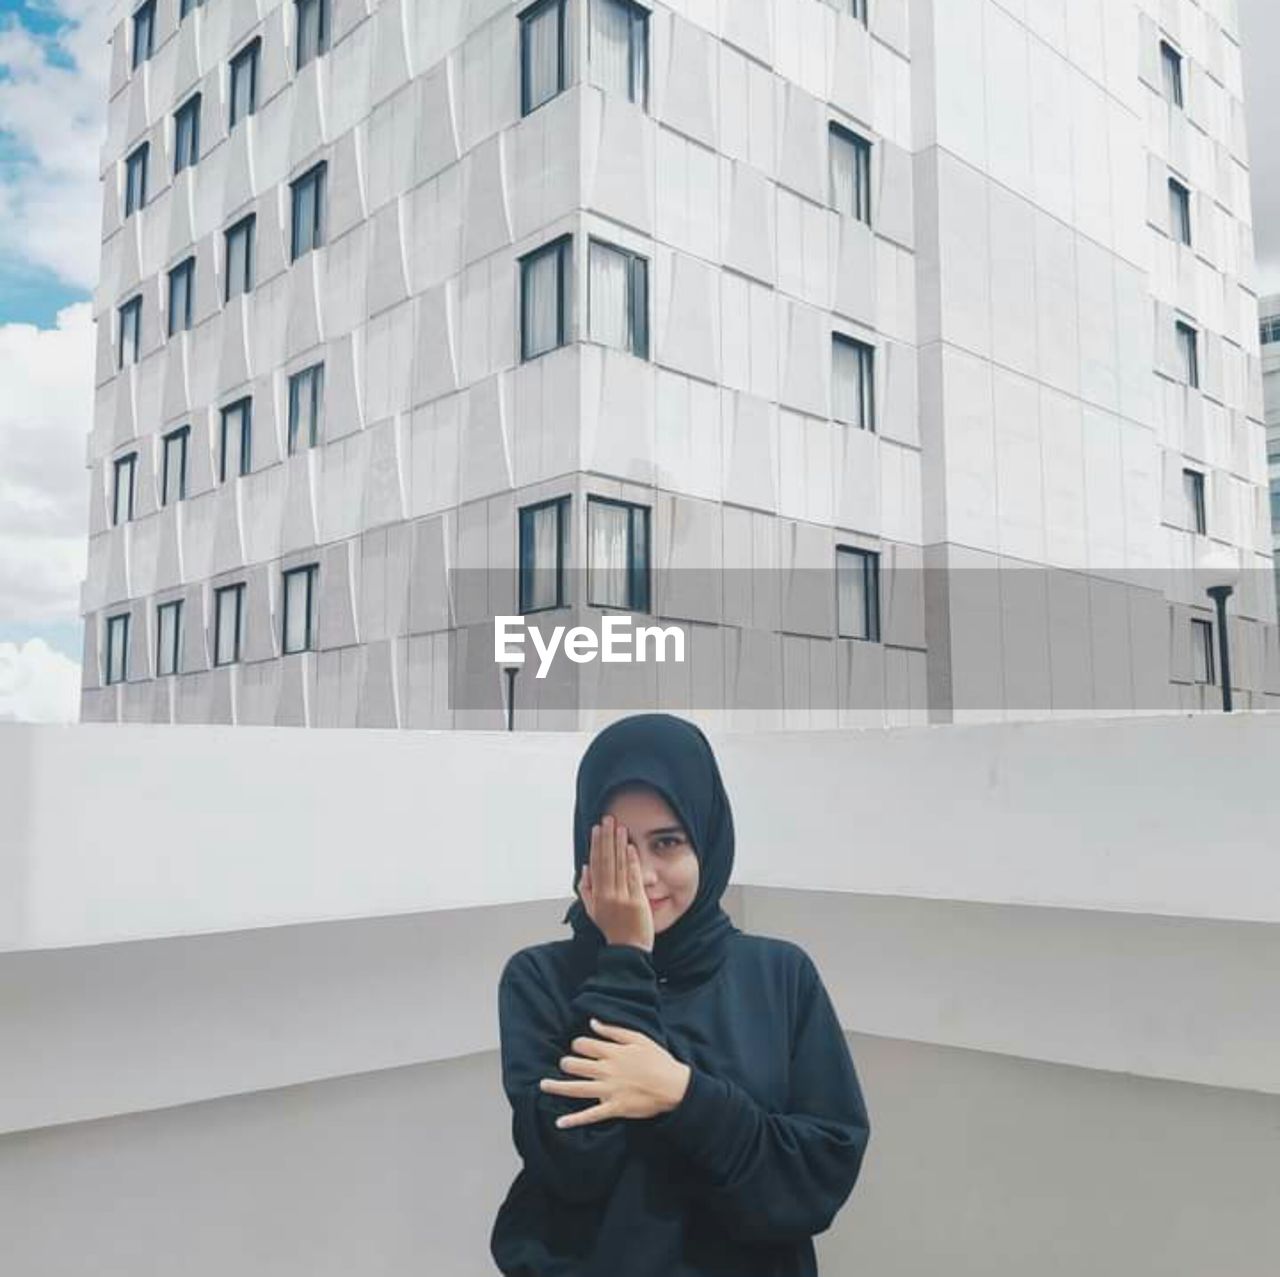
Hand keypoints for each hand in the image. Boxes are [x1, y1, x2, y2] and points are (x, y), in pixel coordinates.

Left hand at [541, 1018, 691, 1127]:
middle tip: (564, 1064)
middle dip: (566, 1063)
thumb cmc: (658, 1060)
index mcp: (612, 1052)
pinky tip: (559, 1122)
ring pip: (577, 1088)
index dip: (578, 1045)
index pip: (585, 1045)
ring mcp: (608, 1091)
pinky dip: (574, 1120)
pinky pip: (590, 1115)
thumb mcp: (638, 1038)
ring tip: (542, 1085)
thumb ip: (613, 1030)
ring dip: (557, 1087)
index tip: (578, 1046)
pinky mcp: (613, 1108)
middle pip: (576, 1065)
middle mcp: (606, 1070)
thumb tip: (593, 1022)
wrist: (674, 1086)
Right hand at [578, 814, 653, 951]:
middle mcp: (607, 894)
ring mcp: (622, 897)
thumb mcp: (593, 910)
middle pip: (606, 860)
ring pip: (619, 866)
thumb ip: (587, 889)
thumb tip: (585, 867)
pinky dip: (631, 861)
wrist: (629, 948)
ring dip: (619, 844)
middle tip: (608, 820)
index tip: (597, 829)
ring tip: (620, 827)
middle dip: (607, 838)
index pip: (595, 864)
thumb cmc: (613, 928)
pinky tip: (630, 847)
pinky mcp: (636, 901)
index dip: (596, 845)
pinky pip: (632, 877)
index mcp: (596, 895)